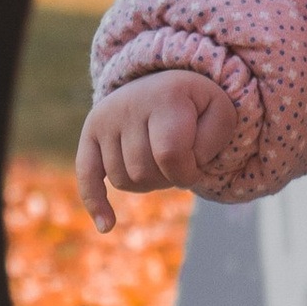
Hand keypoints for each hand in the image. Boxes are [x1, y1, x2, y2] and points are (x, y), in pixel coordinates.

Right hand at [78, 71, 240, 229]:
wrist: (163, 80)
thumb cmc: (197, 106)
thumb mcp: (220, 114)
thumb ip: (212, 141)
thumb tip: (179, 169)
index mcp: (165, 97)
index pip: (170, 156)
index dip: (187, 173)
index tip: (197, 167)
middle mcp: (129, 105)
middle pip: (144, 172)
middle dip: (168, 179)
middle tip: (179, 161)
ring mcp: (105, 118)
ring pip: (123, 180)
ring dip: (147, 182)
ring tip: (159, 161)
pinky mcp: (90, 133)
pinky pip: (86, 176)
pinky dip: (95, 202)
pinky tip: (106, 226)